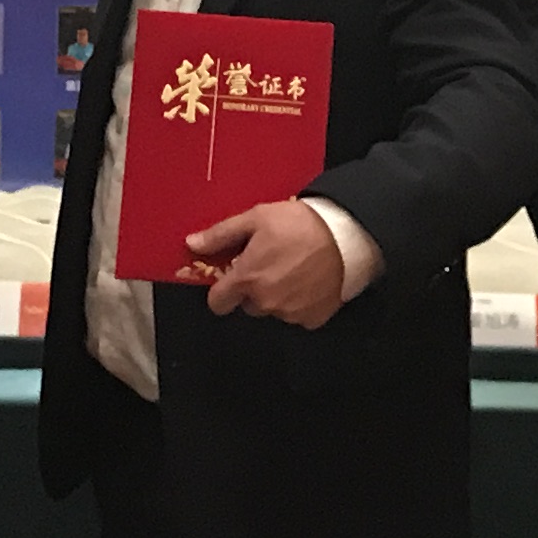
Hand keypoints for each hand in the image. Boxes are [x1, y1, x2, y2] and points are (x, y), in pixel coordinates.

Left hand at [194, 200, 347, 326]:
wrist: (346, 235)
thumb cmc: (299, 224)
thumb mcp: (256, 218)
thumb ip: (221, 234)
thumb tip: (191, 244)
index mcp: (247, 279)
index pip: (218, 303)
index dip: (221, 291)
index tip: (231, 279)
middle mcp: (265, 302)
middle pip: (248, 305)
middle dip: (254, 289)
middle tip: (270, 264)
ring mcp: (290, 313)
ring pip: (273, 310)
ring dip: (277, 296)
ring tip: (294, 269)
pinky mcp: (312, 318)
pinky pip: (298, 316)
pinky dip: (300, 302)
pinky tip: (309, 281)